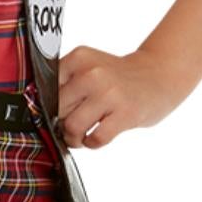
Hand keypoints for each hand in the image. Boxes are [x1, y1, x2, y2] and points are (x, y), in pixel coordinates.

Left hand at [52, 44, 191, 149]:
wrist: (159, 74)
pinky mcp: (125, 113)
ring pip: (72, 126)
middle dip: (59, 124)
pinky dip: (91, 143)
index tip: (56, 112)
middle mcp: (92, 73)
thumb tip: (42, 114)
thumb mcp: (90, 66)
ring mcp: (109, 93)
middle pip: (57, 109)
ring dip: (73, 138)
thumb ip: (67, 82)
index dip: (48, 106)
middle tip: (69, 128)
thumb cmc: (118, 76)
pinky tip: (96, 137)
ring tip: (81, 136)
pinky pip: (95, 138)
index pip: (46, 88)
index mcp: (80, 58)